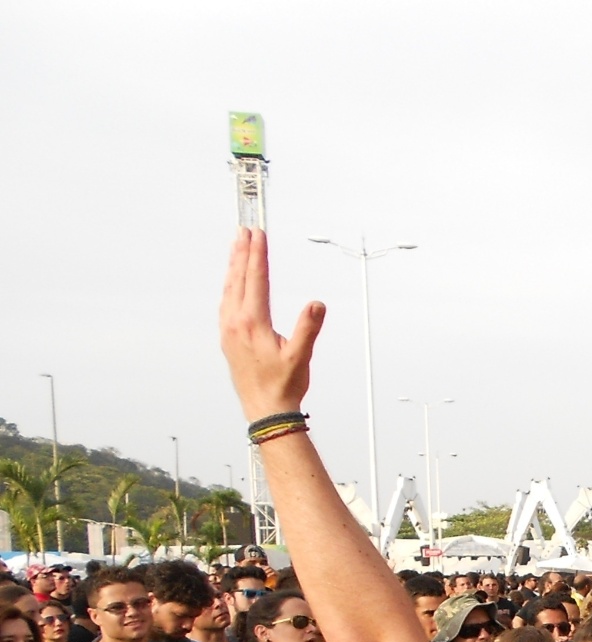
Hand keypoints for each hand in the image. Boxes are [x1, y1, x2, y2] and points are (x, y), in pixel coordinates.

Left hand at [219, 228, 325, 419]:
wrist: (264, 410)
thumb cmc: (282, 385)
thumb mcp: (300, 356)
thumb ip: (308, 328)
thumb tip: (316, 304)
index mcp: (252, 323)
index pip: (256, 279)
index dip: (258, 254)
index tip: (258, 235)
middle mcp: (235, 322)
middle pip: (239, 278)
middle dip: (243, 252)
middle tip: (245, 231)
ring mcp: (228, 330)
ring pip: (229, 288)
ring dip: (234, 266)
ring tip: (237, 248)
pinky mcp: (227, 338)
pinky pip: (226, 302)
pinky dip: (231, 285)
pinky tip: (233, 284)